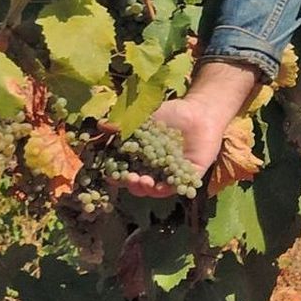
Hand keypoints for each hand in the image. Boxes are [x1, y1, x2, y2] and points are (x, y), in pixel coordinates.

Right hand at [118, 59, 259, 196]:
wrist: (199, 110)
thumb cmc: (170, 114)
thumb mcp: (144, 118)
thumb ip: (124, 124)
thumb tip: (102, 125)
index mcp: (142, 160)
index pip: (125, 172)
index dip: (116, 176)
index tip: (109, 174)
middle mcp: (155, 171)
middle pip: (140, 185)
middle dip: (132, 184)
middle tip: (130, 178)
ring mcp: (172, 176)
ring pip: (158, 190)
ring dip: (148, 189)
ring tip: (144, 182)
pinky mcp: (191, 176)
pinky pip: (180, 187)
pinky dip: (171, 188)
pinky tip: (162, 186)